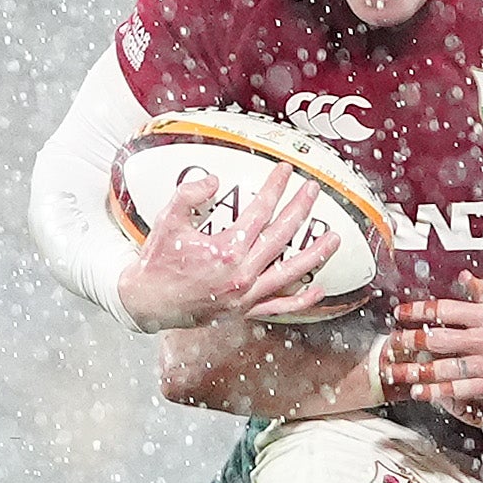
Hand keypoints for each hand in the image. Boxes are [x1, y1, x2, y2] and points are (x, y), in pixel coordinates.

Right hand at [118, 168, 337, 332]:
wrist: (148, 302)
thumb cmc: (158, 262)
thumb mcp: (168, 220)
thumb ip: (190, 195)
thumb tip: (216, 181)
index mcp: (226, 250)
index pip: (260, 212)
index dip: (276, 188)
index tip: (286, 171)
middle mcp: (242, 274)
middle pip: (282, 236)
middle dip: (301, 209)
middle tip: (314, 190)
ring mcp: (246, 295)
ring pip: (291, 273)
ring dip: (316, 254)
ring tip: (335, 238)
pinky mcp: (245, 310)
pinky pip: (280, 307)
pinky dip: (302, 300)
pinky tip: (319, 288)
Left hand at [383, 281, 482, 411]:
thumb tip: (462, 278)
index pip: (445, 310)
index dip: (419, 311)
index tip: (400, 313)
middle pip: (439, 339)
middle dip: (409, 341)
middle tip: (391, 342)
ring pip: (444, 368)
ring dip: (415, 370)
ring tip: (392, 371)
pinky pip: (460, 391)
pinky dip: (437, 393)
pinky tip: (419, 393)